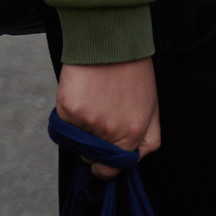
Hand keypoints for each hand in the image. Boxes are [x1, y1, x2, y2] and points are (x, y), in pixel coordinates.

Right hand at [57, 59, 159, 177]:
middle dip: (91, 146)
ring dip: (78, 130)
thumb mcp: (153, 113)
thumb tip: (130, 162)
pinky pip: (62, 124)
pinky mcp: (67, 108)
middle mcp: (108, 133)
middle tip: (97, 124)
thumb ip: (146, 144)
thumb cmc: (134, 77)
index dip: (103, 167)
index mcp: (132, 137)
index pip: (109, 171)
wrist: (111, 44)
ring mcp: (86, 121)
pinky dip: (67, 116)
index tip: (99, 161)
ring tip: (89, 107)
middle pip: (89, 157)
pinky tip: (79, 99)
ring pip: (73, 141)